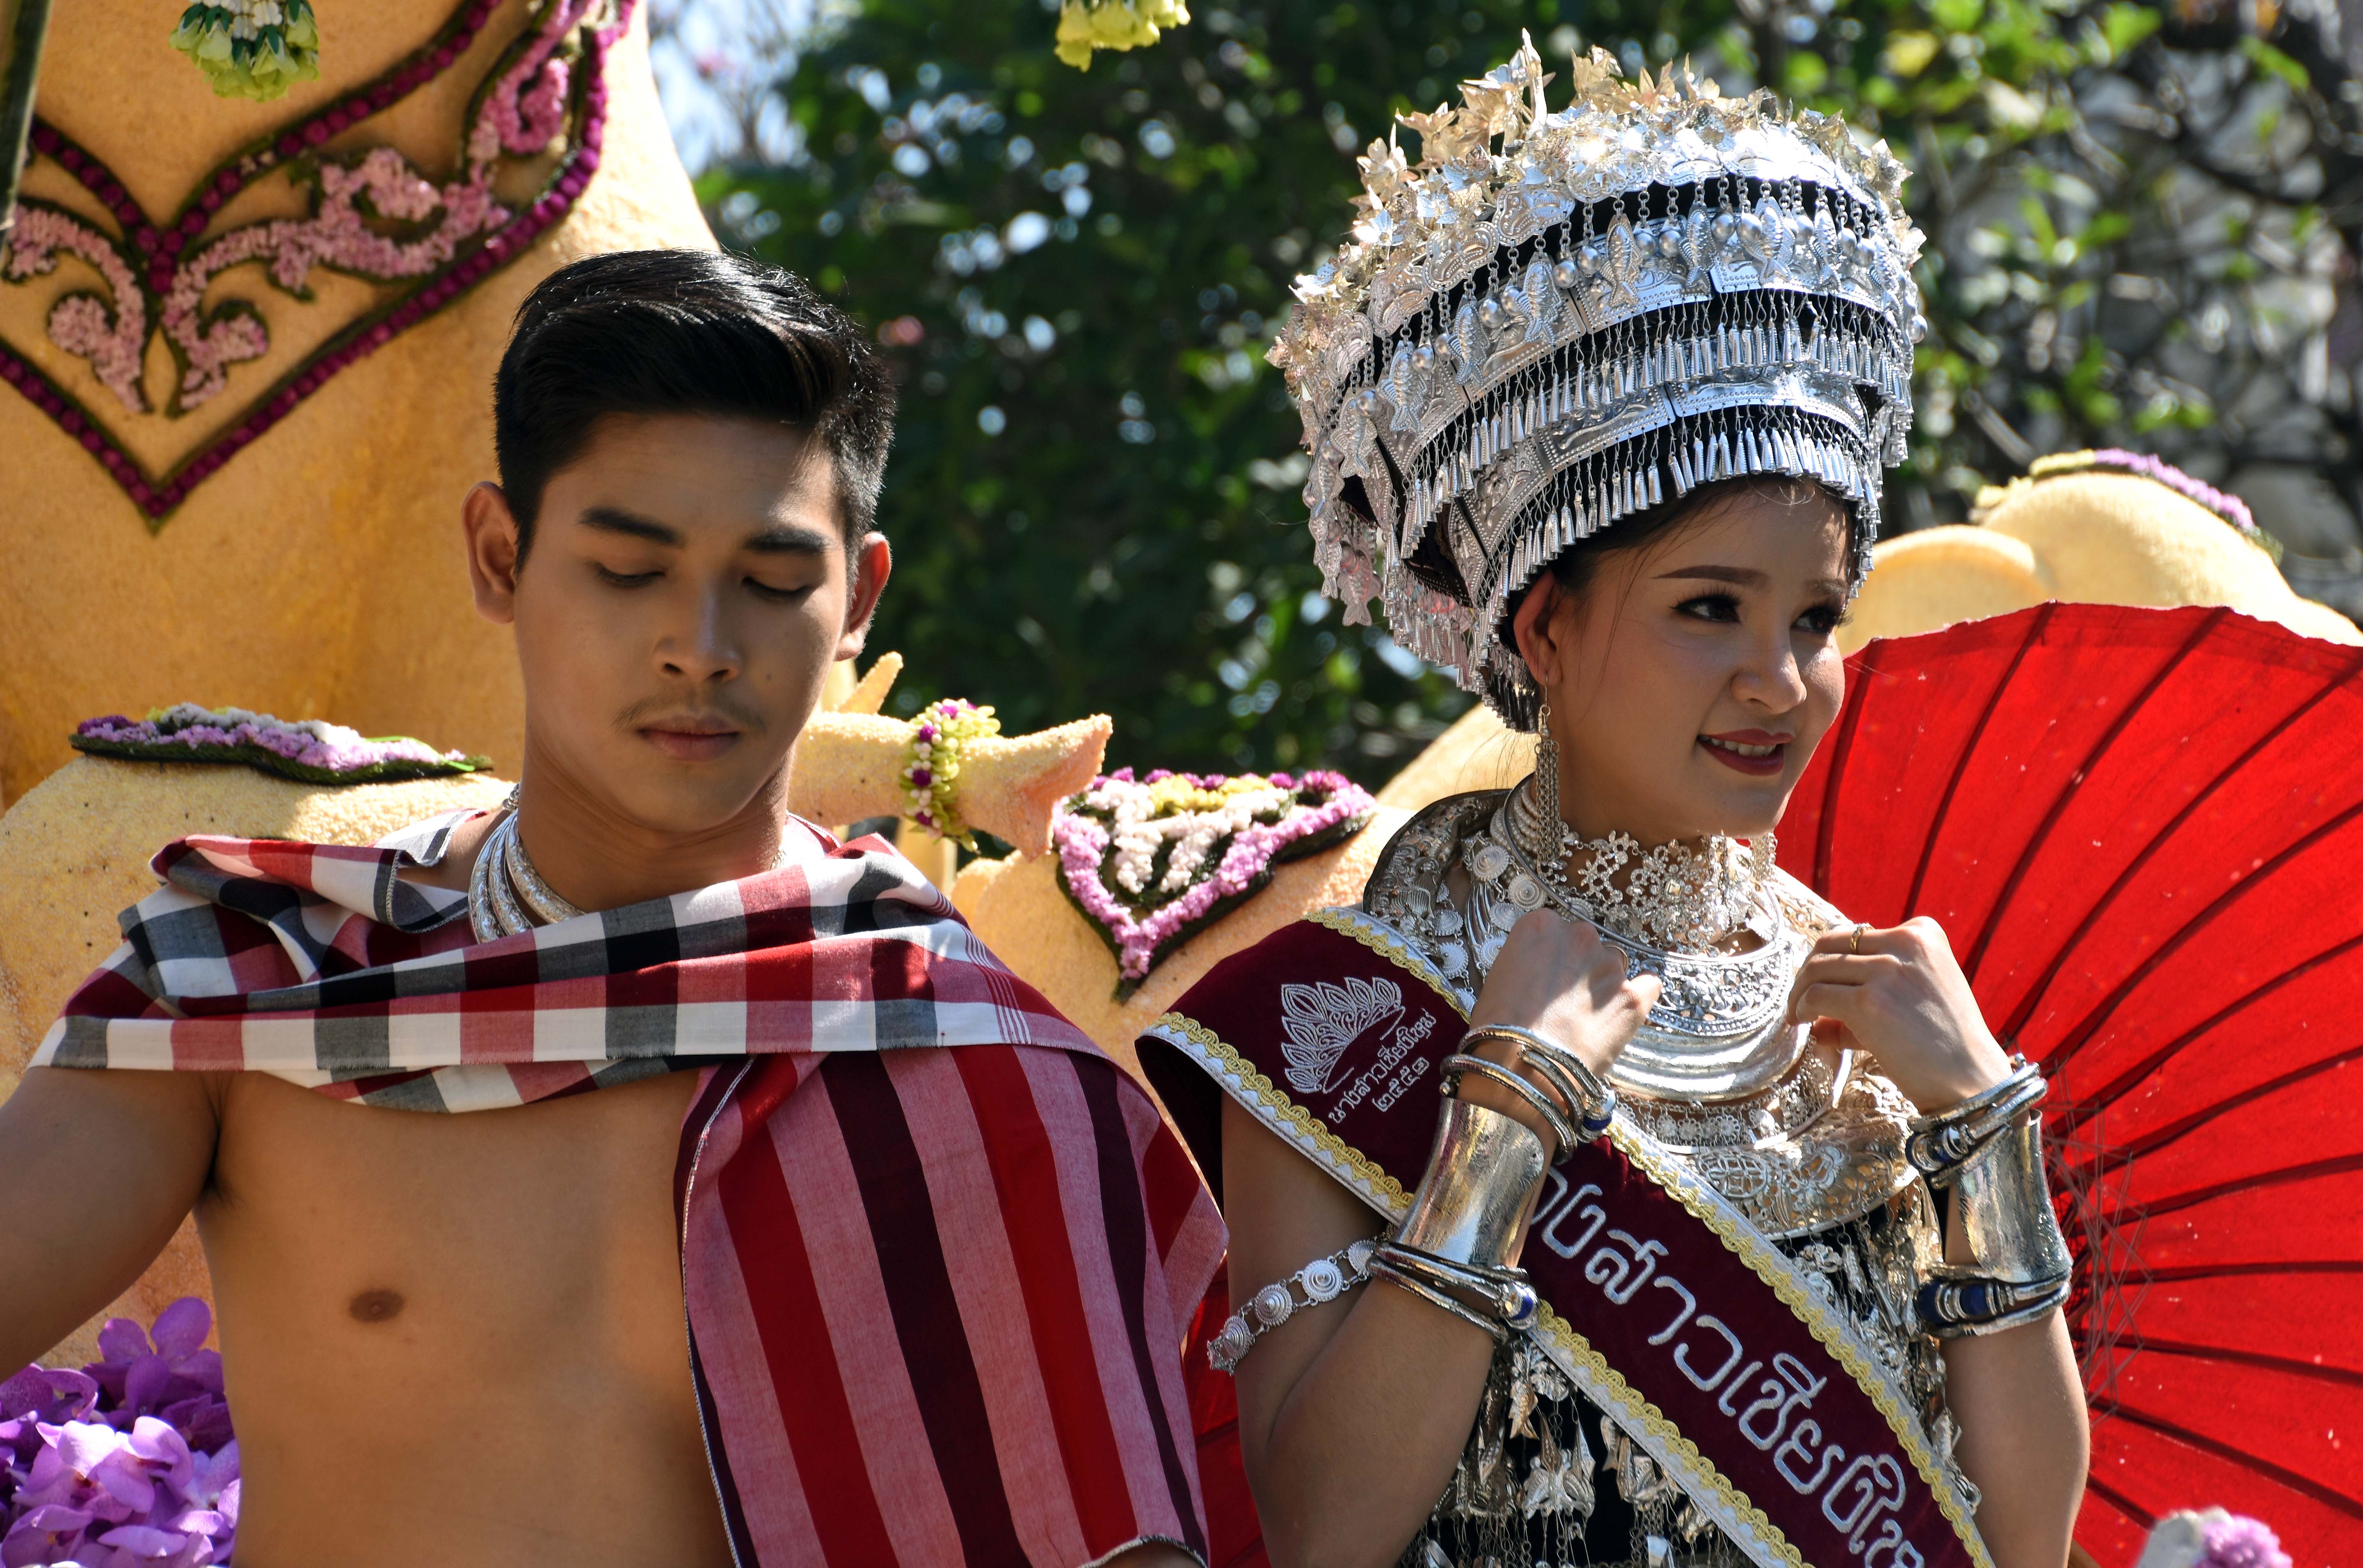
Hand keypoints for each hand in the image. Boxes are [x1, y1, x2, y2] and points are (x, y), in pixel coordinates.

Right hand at [1463, 909, 1660, 1152]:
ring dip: (1603, 983)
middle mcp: (1578, 936)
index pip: (1554, 929)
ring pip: (1613, 964)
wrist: (1519, 1069)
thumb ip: (1527, 961)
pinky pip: (1648, 984)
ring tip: (1587, 1016)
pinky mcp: (1633, 998)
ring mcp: (1609, 966)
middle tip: (1564, 1000)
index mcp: (1540, 926)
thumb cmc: (1499, 1029)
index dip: (1550, 957)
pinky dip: (1639, 994)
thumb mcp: (1499, 979)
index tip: (1546, 975)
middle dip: (1577, 968)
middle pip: (1586, 944)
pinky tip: (1624, 1009)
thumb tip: (1542, 974)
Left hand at [1787, 916, 2010, 1112]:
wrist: (1970, 1080)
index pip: (1857, 935)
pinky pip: (1816, 995)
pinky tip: (1804, 1024)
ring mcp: (1887, 971)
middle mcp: (1906, 942)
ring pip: (1818, 968)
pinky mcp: (1870, 1002)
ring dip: (1800, 992)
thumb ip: (1870, 986)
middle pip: (1830, 943)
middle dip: (1809, 970)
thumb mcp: (1915, 996)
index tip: (1826, 982)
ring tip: (1798, 1015)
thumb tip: (1812, 1001)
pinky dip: (1802, 1008)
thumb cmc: (1943, 1044)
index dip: (1834, 960)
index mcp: (1922, 933)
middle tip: (1801, 998)